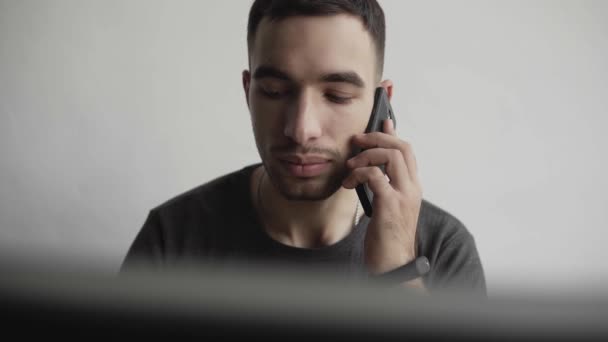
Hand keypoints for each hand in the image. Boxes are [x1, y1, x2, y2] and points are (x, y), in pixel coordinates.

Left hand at [342, 119, 422, 275]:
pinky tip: (349, 184)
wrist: (393, 265)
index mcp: (412, 187)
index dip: (392, 133)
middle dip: (376, 137)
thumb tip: (374, 166)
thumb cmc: (387, 237)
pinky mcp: (390, 206)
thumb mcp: (386, 206)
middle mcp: (412, 188)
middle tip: (356, 141)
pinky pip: (375, 177)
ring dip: (366, 156)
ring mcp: (403, 196)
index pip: (407, 150)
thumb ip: (383, 184)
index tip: (380, 122)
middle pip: (401, 147)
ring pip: (391, 156)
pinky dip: (359, 174)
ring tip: (351, 167)